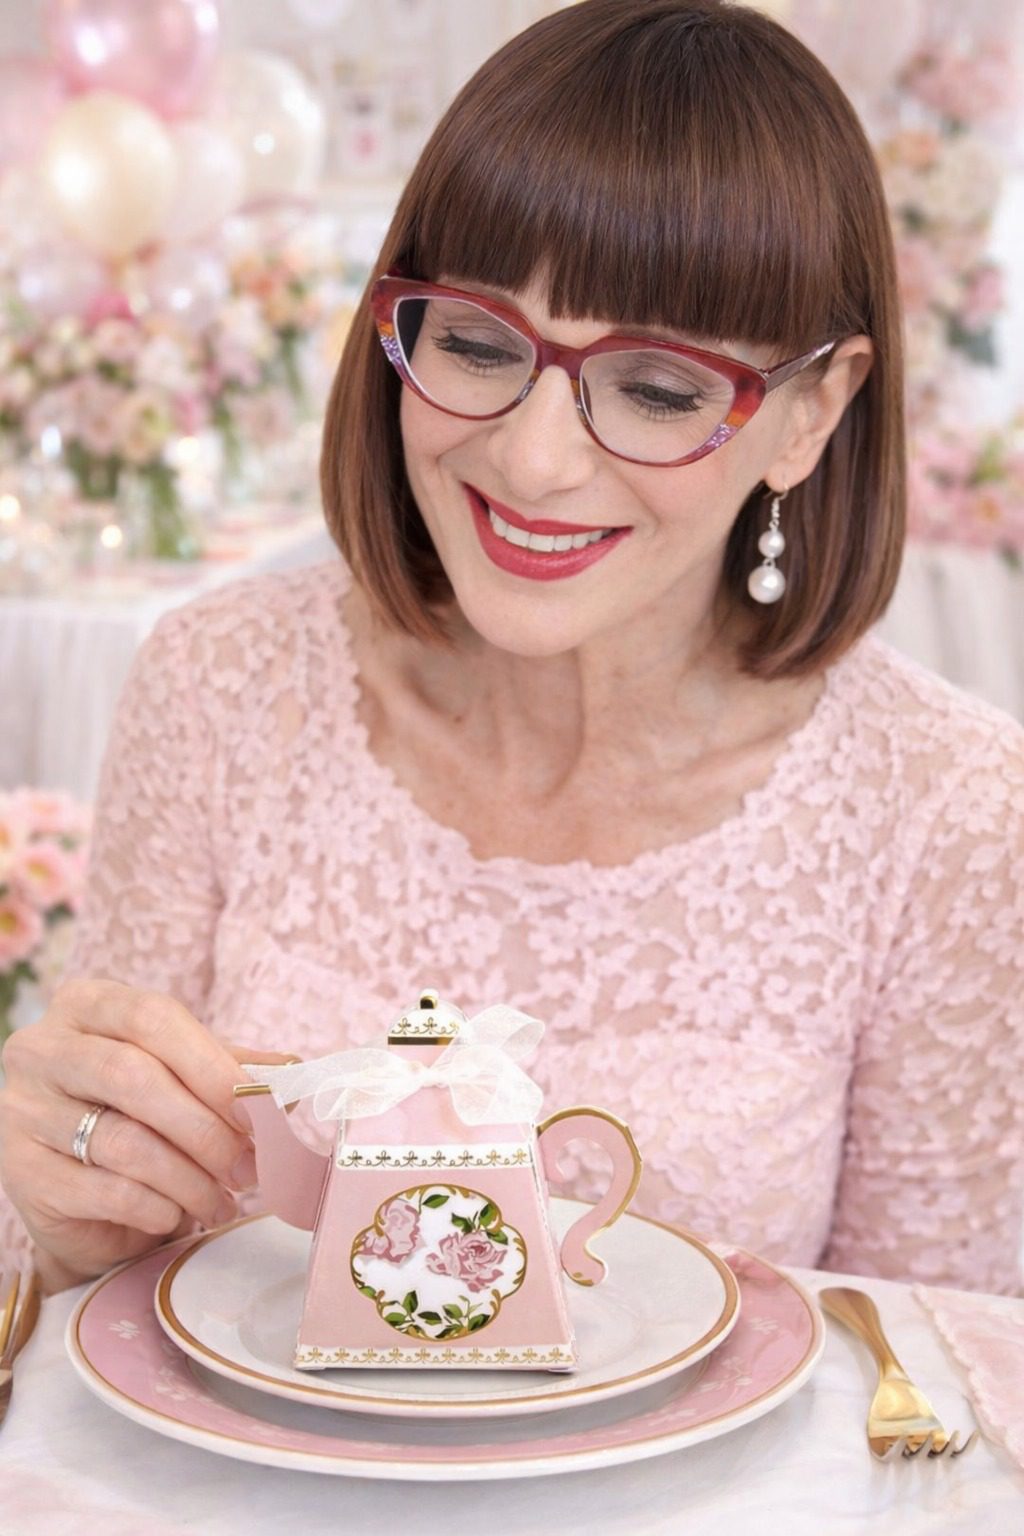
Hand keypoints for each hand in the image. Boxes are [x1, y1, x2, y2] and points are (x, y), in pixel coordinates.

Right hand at [0, 978, 294, 1292]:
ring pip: (123, 1140)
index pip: (153, 1019)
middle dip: (205, 1128)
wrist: (74, 1192)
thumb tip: (294, 1072)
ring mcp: (22, 1110)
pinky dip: (156, 1206)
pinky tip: (177, 1215)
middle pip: (134, 1077)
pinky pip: (104, 1190)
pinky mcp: (21, 1173)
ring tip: (223, 1199)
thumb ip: (230, 1066)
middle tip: (248, 1165)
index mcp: (85, 1004)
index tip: (256, 1109)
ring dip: (189, 1178)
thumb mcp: (181, 1075)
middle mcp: (40, 1048)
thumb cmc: (134, 1114)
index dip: (212, 1065)